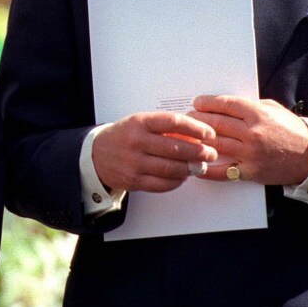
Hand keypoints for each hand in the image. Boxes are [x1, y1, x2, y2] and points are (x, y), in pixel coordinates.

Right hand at [92, 111, 217, 192]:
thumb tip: (196, 136)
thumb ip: (165, 128)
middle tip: (211, 153)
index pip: (173, 122)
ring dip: (190, 169)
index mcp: (140, 123)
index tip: (209, 133)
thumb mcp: (141, 123)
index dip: (195, 128)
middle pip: (175, 148)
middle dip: (199, 152)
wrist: (96, 154)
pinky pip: (161, 184)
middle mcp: (136, 142)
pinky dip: (176, 181)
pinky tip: (183, 177)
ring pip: (170, 168)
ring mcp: (134, 163)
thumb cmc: (124, 136)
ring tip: (200, 167)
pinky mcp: (133, 180)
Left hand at [189, 95, 307, 185]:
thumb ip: (249, 106)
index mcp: (257, 113)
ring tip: (188, 136)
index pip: (224, 104)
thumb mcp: (273, 109)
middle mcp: (252, 132)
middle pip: (215, 123)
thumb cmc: (290, 130)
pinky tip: (195, 165)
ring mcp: (250, 153)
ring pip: (214, 144)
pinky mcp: (250, 171)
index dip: (206, 103)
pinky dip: (206, 169)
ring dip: (197, 140)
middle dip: (197, 119)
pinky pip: (222, 171)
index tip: (197, 103)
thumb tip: (223, 104)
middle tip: (188, 118)